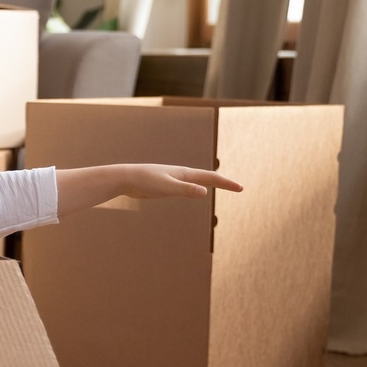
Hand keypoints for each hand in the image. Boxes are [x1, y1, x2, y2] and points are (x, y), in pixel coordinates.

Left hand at [111, 164, 243, 198]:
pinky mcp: (165, 185)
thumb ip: (185, 190)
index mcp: (184, 174)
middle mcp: (181, 174)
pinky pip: (186, 186)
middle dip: (223, 182)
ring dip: (211, 182)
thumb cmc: (145, 181)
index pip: (211, 178)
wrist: (125, 178)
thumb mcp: (167, 187)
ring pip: (197, 181)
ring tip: (221, 185)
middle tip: (238, 187)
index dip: (227, 183)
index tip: (241, 188)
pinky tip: (194, 190)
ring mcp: (173, 179)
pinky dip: (196, 187)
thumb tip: (204, 192)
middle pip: (207, 177)